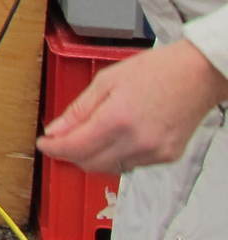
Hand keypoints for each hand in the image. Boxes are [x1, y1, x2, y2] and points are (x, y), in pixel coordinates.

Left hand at [38, 40, 227, 172]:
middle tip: (59, 140)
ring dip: (92, 157)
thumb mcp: (106, 81)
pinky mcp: (167, 157)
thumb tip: (55, 129)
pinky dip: (115, 156)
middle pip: (90, 163)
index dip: (54, 148)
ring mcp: (154, 152)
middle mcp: (137, 141)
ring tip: (86, 136)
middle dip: (70, 154)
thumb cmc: (156, 71)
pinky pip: (131, 165)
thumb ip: (78, 110)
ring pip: (110, 168)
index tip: (43, 144)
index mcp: (118, 119)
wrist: (197, 75)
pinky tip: (113, 139)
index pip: (76, 147)